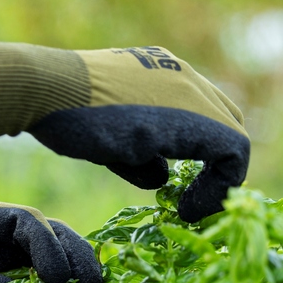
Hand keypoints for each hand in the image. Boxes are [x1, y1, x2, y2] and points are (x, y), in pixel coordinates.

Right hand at [0, 39, 249, 222]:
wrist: (49, 89)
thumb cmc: (62, 110)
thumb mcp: (107, 134)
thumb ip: (140, 154)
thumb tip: (161, 177)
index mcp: (159, 73)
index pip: (199, 110)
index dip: (199, 152)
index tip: (180, 187)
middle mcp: (183, 76)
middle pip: (226, 119)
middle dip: (216, 164)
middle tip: (195, 198)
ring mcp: (192, 93)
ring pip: (233, 137)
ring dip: (218, 180)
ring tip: (192, 209)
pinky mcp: (195, 118)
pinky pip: (232, 152)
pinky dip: (219, 186)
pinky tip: (189, 209)